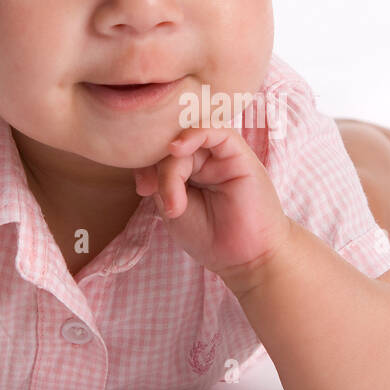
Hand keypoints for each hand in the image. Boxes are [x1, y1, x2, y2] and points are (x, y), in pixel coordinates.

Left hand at [133, 123, 293, 292]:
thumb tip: (145, 161)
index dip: (145, 161)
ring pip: (190, 139)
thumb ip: (161, 180)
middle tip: (151, 190)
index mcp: (187, 171)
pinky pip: (216, 132)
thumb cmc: (210, 237)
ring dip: (174, 163)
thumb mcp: (173, 208)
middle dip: (158, 166)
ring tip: (175, 198)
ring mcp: (221, 156)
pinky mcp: (239, 155)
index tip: (142, 187)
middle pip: (173, 143)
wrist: (246, 258)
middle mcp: (204, 160)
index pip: (161, 150)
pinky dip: (194, 134)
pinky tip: (177, 148)